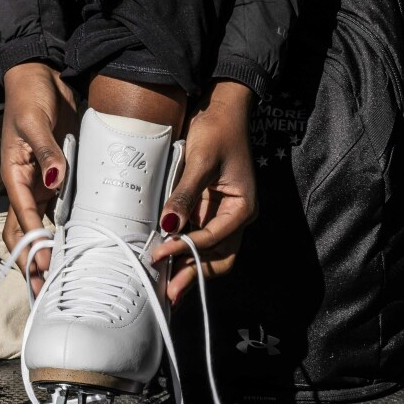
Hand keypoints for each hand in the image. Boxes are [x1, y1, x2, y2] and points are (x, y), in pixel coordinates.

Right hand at [0, 62, 76, 294]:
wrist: (42, 77)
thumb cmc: (31, 96)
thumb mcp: (36, 120)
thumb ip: (47, 150)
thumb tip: (56, 178)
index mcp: (15, 175)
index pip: (24, 217)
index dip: (33, 244)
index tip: (43, 267)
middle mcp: (26, 185)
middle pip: (25, 232)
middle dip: (32, 262)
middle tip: (44, 291)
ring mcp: (42, 184)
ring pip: (41, 228)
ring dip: (46, 253)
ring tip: (59, 280)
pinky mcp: (58, 177)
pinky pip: (59, 210)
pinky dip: (63, 232)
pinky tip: (76, 248)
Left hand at [151, 80, 257, 305]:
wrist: (221, 110)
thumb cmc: (217, 131)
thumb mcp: (201, 160)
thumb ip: (186, 194)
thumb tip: (169, 225)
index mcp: (242, 207)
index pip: (214, 238)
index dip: (187, 249)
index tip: (161, 254)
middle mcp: (236, 217)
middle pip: (218, 257)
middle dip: (195, 275)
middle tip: (170, 292)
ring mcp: (222, 215)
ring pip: (210, 253)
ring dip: (189, 268)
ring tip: (167, 286)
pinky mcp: (208, 210)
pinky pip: (198, 238)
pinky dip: (184, 251)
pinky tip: (167, 260)